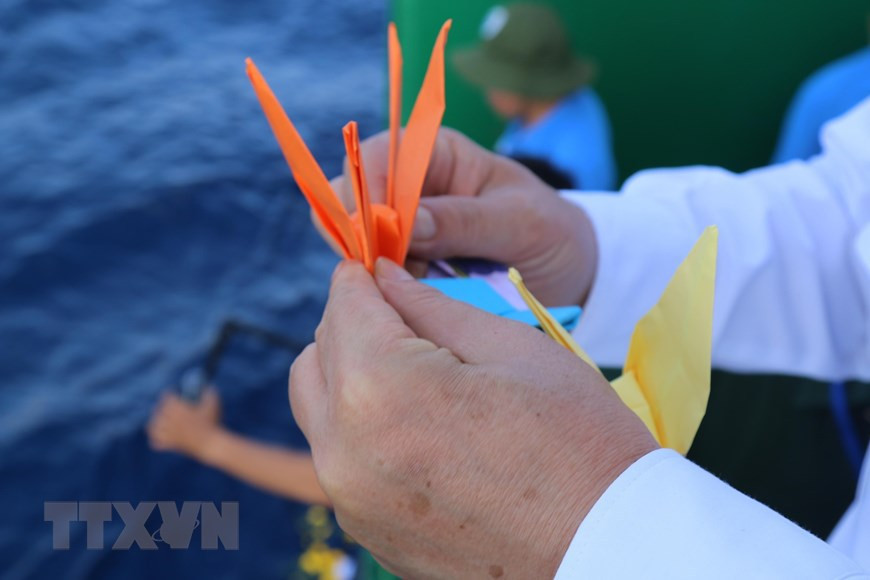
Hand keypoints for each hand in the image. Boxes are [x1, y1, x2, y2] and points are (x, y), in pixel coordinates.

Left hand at [148, 387, 221, 458]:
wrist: (210, 443)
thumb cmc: (212, 422)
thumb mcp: (213, 403)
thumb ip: (209, 392)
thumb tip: (206, 386)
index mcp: (176, 407)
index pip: (166, 396)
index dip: (171, 394)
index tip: (177, 395)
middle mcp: (168, 419)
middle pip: (157, 409)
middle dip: (163, 407)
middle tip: (171, 407)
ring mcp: (167, 432)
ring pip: (152, 425)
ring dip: (156, 422)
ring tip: (163, 421)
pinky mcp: (169, 444)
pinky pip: (155, 441)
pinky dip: (156, 438)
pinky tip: (163, 435)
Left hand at [289, 260, 656, 577]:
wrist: (611, 549)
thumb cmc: (579, 440)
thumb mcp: (510, 349)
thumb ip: (430, 306)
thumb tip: (383, 278)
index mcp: (382, 389)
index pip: (344, 305)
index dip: (363, 277)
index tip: (381, 267)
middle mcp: (345, 450)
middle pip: (317, 356)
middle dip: (353, 325)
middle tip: (405, 320)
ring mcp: (350, 500)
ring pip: (318, 409)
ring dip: (350, 377)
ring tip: (415, 375)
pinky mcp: (366, 531)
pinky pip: (341, 459)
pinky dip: (363, 428)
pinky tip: (421, 429)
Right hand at [328, 128, 598, 305]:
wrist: (571, 276)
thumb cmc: (553, 234)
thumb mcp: (521, 222)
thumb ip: (465, 220)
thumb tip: (407, 223)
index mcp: (437, 154)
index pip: (381, 157)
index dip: (367, 190)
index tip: (376, 233)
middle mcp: (411, 188)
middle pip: (354, 199)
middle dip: (364, 236)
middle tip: (392, 272)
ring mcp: (404, 231)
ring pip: (357, 243)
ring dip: (374, 270)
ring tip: (415, 291)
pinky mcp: (406, 270)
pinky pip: (375, 278)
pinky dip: (384, 293)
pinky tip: (412, 305)